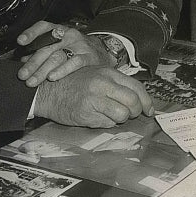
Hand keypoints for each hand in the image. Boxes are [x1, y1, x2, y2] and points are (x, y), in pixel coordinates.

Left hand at [16, 21, 112, 86]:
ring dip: (42, 70)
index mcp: (58, 31)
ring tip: (32, 81)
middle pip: (46, 48)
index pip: (43, 27)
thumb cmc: (75, 48)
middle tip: (22, 75)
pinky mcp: (88, 56)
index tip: (20, 42)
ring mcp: (78, 45)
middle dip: (32, 63)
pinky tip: (53, 77)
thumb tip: (22, 59)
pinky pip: (74, 62)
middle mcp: (67, 36)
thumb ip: (41, 50)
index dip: (31, 33)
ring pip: (57, 56)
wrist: (103, 50)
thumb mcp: (59, 45)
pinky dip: (62, 70)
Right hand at [32, 66, 154, 127]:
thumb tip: (136, 98)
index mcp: (109, 73)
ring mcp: (94, 99)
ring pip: (122, 115)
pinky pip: (106, 123)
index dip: (146, 101)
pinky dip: (106, 123)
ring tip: (110, 114)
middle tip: (130, 114)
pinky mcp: (86, 113)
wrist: (47, 90)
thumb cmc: (73, 82)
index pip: (137, 87)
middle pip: (133, 102)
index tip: (149, 110)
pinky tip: (96, 116)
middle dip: (136, 112)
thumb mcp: (97, 74)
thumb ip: (115, 83)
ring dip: (120, 119)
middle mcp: (103, 84)